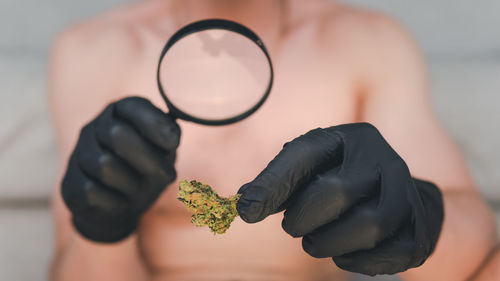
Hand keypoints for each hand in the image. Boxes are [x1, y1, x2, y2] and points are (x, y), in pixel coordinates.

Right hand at [61, 97, 179, 242]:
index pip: (134, 107)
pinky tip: (120, 201)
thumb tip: (170, 136)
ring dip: (132, 184)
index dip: (154, 125)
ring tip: (138, 189)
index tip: (172, 144)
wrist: (121, 206)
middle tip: (164, 177)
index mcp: (122, 111)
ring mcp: (78, 154)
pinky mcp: (69, 183)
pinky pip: (91, 191)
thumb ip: (168, 137)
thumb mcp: (166, 150)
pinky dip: (115, 201)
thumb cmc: (149, 170)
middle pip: (117, 135)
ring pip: (104, 165)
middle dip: (148, 161)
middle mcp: (96, 127)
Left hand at [237, 123, 443, 274]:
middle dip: (304, 217)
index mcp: (348, 138)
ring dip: (329, 242)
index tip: (246, 211)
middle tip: (292, 228)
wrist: (403, 197)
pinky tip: (342, 254)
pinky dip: (356, 260)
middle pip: (337, 191)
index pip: (305, 152)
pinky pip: (389, 253)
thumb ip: (279, 184)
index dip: (273, 182)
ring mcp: (406, 193)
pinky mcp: (418, 228)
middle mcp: (381, 158)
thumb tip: (244, 205)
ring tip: (314, 243)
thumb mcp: (311, 170)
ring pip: (369, 224)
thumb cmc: (342, 182)